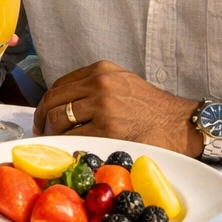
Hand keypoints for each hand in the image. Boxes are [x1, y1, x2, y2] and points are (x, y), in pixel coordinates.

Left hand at [33, 61, 200, 155]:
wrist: (180, 124)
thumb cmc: (152, 108)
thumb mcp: (122, 82)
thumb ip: (95, 85)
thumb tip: (64, 102)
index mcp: (101, 70)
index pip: (60, 84)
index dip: (46, 103)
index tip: (43, 116)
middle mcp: (100, 83)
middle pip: (54, 101)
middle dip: (43, 119)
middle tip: (41, 132)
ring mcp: (103, 107)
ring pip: (59, 119)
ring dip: (53, 134)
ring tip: (57, 143)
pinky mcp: (107, 130)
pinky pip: (74, 138)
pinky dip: (67, 145)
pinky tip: (70, 151)